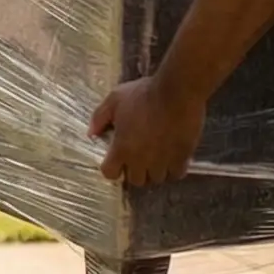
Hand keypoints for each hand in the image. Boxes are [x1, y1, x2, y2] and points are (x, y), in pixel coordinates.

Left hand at [90, 75, 204, 186]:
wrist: (177, 93)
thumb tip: (92, 134)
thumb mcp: (114, 100)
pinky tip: (172, 156)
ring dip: (155, 170)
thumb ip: (99, 118)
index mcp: (122, 149)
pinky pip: (176, 174)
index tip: (116, 158)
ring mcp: (162, 162)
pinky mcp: (182, 158)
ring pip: (156, 178)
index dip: (112, 167)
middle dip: (134, 170)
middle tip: (138, 155)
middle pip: (135, 180)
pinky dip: (173, 168)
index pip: (110, 173)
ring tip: (156, 156)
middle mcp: (141, 161)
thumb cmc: (143, 95)